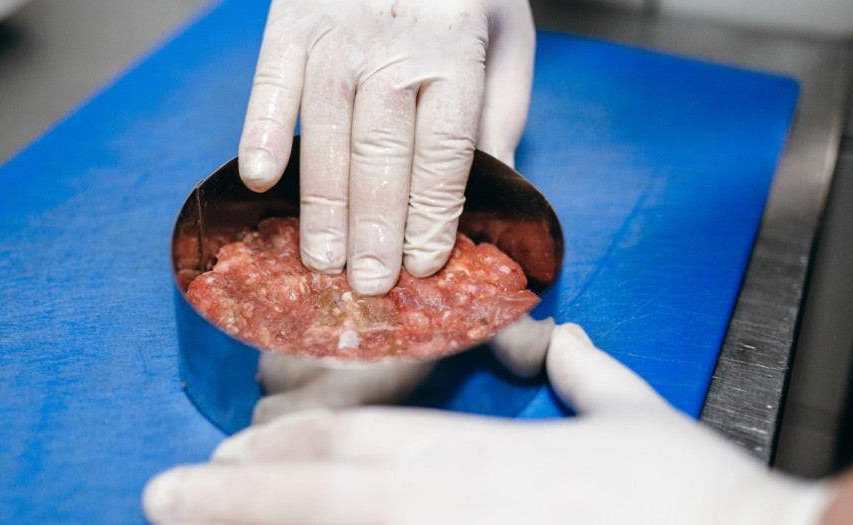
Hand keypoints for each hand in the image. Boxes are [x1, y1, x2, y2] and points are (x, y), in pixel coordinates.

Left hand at [145, 324, 831, 524]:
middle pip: (308, 496)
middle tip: (158, 495)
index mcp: (474, 457)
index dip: (276, 447)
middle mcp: (439, 510)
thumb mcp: (640, 421)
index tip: (221, 454)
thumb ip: (590, 375)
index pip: (348, 441)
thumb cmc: (694, 502)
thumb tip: (568, 337)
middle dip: (225, 497)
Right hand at [239, 0, 534, 294]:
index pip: (443, 153)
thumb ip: (499, 112)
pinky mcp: (291, 19)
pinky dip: (260, 131)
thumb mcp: (506, 36)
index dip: (432, 215)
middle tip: (368, 285)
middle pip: (383, 155)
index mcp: (457, 51)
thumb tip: (490, 189)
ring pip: (326, 132)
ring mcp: (338, 33)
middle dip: (375, 228)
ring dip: (322, 203)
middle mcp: (396, 46)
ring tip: (320, 260)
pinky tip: (259, 180)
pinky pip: (270, 82)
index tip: (424, 264)